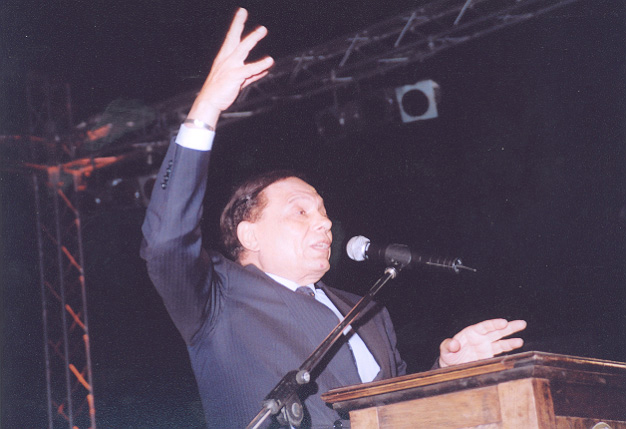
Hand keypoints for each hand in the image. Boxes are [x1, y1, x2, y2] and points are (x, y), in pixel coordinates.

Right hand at [187, 8, 273, 127]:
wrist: (209, 102)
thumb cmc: (220, 91)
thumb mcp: (236, 80)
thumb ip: (251, 74)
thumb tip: (264, 71)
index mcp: (225, 59)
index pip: (231, 38)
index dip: (237, 25)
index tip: (241, 13)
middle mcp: (226, 60)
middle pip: (233, 38)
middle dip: (238, 24)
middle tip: (244, 12)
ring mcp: (230, 67)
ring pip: (242, 49)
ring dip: (252, 38)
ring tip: (261, 30)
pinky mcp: (234, 76)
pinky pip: (250, 69)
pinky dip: (260, 65)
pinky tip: (269, 61)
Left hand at [438, 318, 526, 367]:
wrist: (451, 368)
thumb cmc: (448, 356)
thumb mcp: (445, 351)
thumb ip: (448, 345)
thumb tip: (453, 343)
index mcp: (471, 333)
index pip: (485, 326)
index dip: (494, 324)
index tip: (504, 322)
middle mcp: (480, 338)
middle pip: (496, 331)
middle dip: (509, 327)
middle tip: (521, 323)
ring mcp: (486, 347)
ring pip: (501, 341)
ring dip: (511, 340)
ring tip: (521, 341)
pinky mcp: (489, 356)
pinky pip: (500, 351)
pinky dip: (509, 349)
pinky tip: (517, 345)